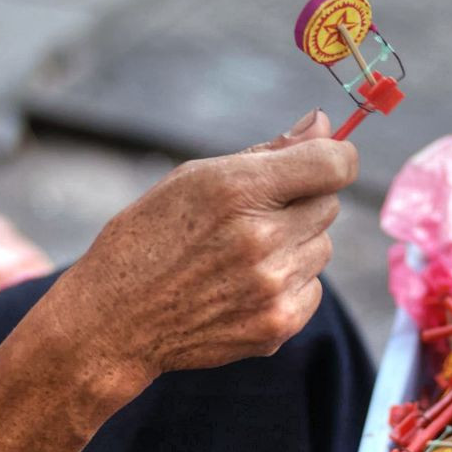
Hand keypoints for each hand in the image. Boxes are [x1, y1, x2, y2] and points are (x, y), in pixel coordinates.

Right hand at [45, 110, 355, 385]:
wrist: (115, 321)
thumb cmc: (151, 238)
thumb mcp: (194, 178)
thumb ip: (269, 152)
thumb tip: (324, 126)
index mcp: (237, 190)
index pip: (333, 165)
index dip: (336, 158)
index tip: (328, 160)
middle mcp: (261, 239)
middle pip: (329, 205)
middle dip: (301, 203)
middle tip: (254, 216)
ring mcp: (272, 287)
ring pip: (322, 248)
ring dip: (295, 246)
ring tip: (241, 256)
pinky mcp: (278, 326)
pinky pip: (313, 289)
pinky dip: (289, 285)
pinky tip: (243, 287)